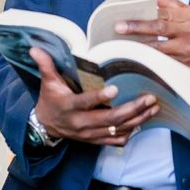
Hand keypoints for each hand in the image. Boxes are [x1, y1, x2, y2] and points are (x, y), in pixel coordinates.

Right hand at [30, 48, 158, 145]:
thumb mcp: (47, 83)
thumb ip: (46, 65)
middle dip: (132, 109)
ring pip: (117, 130)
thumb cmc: (50, 100)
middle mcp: (81, 123)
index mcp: (70, 107)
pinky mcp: (96, 141)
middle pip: (110, 119)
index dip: (100, 98)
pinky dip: (132, 131)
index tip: (116, 88)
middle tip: (149, 98)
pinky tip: (144, 120)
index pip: (86, 103)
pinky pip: (117, 140)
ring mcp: (90, 135)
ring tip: (153, 107)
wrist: (46, 127)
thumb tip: (35, 48)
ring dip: (138, 119)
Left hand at [116, 0, 189, 91]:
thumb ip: (175, 5)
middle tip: (119, 27)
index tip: (126, 14)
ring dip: (139, 46)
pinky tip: (136, 60)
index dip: (144, 14)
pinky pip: (163, 65)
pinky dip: (149, 62)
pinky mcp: (185, 69)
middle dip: (137, 28)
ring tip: (122, 44)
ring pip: (158, 50)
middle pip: (159, 30)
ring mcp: (187, 54)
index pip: (164, 14)